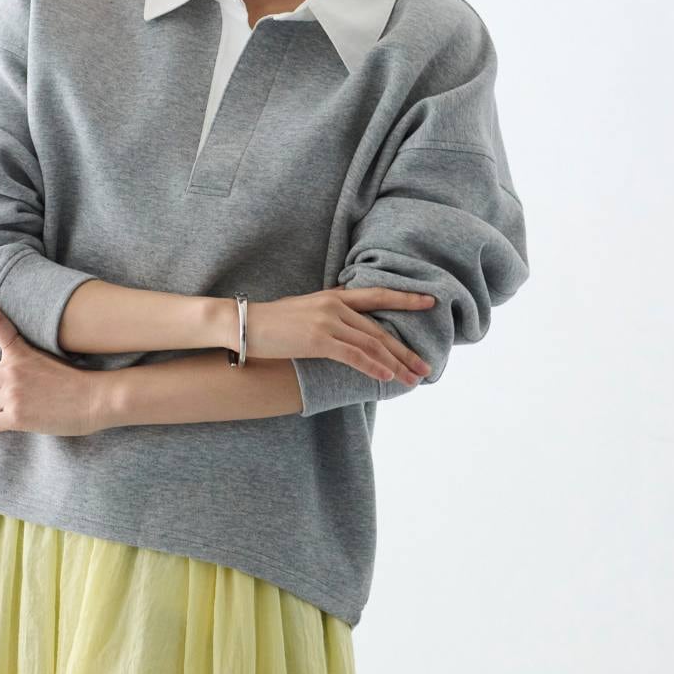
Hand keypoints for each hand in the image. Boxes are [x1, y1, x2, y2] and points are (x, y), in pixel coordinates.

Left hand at [0, 277, 104, 436]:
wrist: (97, 398)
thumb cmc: (77, 381)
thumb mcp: (48, 360)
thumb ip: (22, 364)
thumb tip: (1, 381)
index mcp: (21, 351)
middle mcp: (12, 369)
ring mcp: (13, 392)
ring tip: (2, 417)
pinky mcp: (16, 416)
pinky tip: (5, 426)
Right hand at [229, 285, 435, 386]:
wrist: (243, 323)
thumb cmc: (271, 322)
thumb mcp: (305, 309)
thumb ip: (330, 313)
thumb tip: (348, 326)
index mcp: (333, 296)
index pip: (377, 295)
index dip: (406, 298)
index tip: (431, 301)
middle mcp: (334, 306)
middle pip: (379, 330)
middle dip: (405, 351)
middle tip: (426, 367)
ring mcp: (327, 321)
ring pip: (371, 344)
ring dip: (395, 364)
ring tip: (413, 379)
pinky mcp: (317, 340)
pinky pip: (353, 355)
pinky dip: (373, 367)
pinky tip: (386, 377)